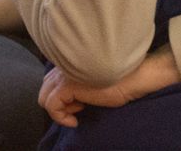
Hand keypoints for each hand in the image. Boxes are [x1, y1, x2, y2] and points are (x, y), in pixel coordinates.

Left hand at [38, 49, 179, 127]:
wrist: (135, 77)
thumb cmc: (123, 79)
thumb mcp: (97, 79)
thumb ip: (81, 79)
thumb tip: (71, 95)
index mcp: (74, 59)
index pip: (52, 79)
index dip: (63, 94)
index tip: (80, 103)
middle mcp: (66, 63)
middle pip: (46, 87)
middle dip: (58, 101)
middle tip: (79, 107)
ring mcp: (65, 74)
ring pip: (45, 97)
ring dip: (60, 109)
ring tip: (79, 111)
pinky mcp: (67, 85)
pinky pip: (52, 106)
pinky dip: (60, 117)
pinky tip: (74, 121)